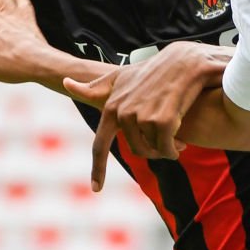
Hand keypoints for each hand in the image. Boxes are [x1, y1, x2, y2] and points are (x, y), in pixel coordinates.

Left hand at [62, 42, 226, 190]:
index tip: (97, 189)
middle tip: (166, 148)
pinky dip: (174, 149)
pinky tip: (183, 142)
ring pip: (152, 150)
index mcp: (111, 107)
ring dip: (166, 151)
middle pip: (136, 150)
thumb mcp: (121, 77)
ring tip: (178, 141)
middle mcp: (122, 112)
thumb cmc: (153, 71)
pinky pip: (167, 148)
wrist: (184, 61)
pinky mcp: (162, 120)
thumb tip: (65, 83)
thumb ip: (96, 87)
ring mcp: (141, 116)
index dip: (98, 169)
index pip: (100, 145)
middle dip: (152, 153)